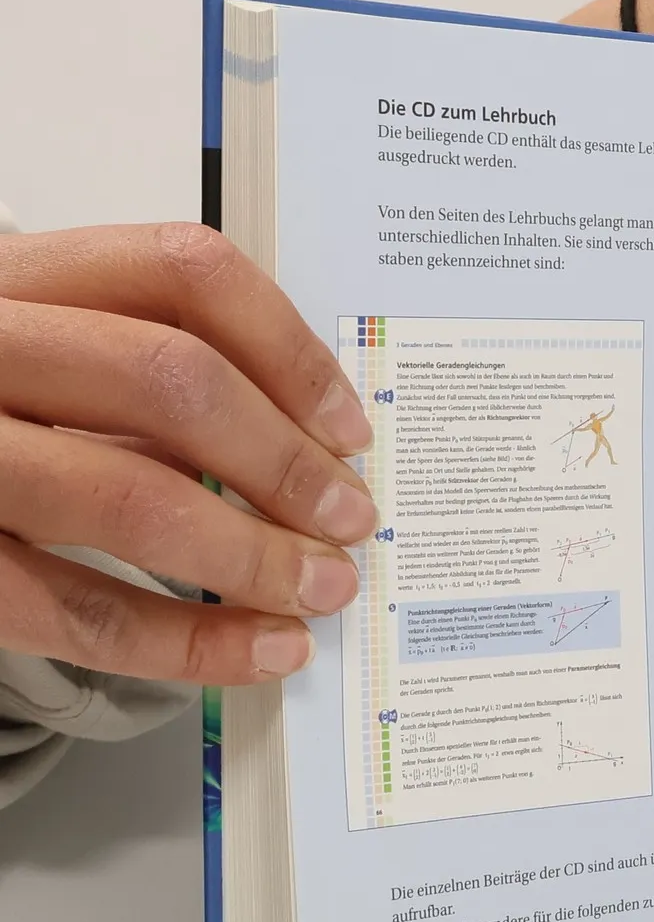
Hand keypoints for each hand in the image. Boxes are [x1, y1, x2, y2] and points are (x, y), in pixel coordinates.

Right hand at [0, 223, 377, 683]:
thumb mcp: (44, 358)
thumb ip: (146, 377)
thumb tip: (312, 449)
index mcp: (15, 279)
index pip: (181, 272)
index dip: (289, 351)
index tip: (350, 428)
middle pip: (169, 381)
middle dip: (284, 462)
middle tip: (351, 520)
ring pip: (132, 498)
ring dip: (256, 557)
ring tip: (323, 590)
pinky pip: (82, 609)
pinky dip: (194, 640)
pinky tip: (265, 648)